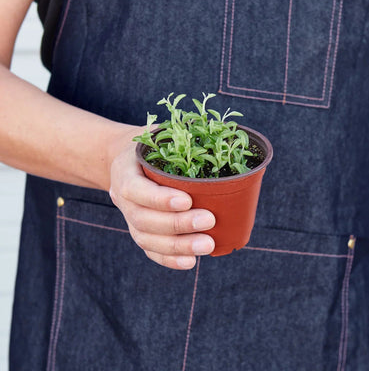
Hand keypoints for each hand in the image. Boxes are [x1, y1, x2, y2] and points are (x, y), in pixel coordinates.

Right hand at [109, 134, 215, 269]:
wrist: (125, 161)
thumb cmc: (149, 146)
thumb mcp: (156, 134)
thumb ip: (177, 137)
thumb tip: (218, 135)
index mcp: (124, 172)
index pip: (135, 190)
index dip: (160, 199)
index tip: (188, 200)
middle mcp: (122, 199)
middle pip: (144, 219)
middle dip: (178, 224)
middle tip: (209, 220)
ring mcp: (129, 218)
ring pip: (148, 239)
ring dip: (178, 246)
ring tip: (207, 245)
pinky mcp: (139, 232)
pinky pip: (151, 251)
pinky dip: (170, 259)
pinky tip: (191, 261)